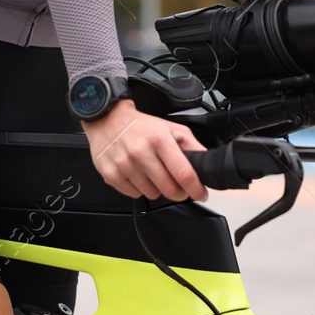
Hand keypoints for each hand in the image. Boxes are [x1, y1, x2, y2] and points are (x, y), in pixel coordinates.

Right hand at [82, 99, 208, 201]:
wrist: (108, 119)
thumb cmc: (141, 126)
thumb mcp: (171, 128)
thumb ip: (192, 146)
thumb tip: (206, 162)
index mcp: (160, 140)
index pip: (184, 174)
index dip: (196, 189)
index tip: (200, 193)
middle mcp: (141, 152)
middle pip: (170, 190)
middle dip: (178, 191)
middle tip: (175, 183)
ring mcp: (124, 165)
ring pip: (152, 194)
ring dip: (156, 188)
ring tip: (151, 172)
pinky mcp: (111, 175)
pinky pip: (134, 195)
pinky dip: (139, 188)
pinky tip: (137, 174)